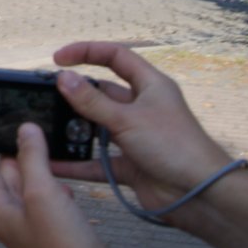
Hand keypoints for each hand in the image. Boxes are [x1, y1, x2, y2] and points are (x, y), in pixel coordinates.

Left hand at [0, 122, 139, 247]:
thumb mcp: (43, 195)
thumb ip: (32, 160)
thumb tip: (25, 130)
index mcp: (1, 212)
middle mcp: (15, 220)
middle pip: (8, 178)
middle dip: (11, 154)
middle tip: (13, 130)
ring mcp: (38, 229)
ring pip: (32, 189)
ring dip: (37, 168)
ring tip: (42, 145)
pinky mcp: (59, 236)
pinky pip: (51, 203)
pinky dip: (55, 188)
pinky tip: (66, 184)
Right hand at [47, 42, 234, 224]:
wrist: (201, 195)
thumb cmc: (174, 147)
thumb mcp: (127, 119)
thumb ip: (92, 101)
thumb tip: (62, 78)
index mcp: (150, 86)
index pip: (115, 56)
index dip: (87, 52)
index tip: (58, 59)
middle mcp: (142, 108)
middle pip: (102, 92)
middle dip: (76, 94)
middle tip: (47, 96)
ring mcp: (135, 136)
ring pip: (97, 127)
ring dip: (75, 129)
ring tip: (47, 128)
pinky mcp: (130, 164)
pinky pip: (96, 161)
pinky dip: (77, 163)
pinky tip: (55, 163)